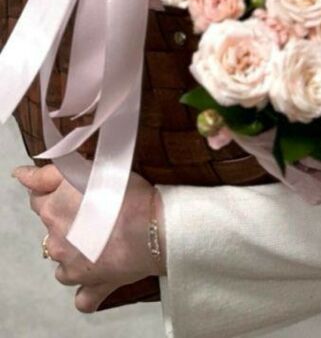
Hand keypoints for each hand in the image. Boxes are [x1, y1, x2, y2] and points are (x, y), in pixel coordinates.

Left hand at [12, 162, 165, 312]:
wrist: (154, 227)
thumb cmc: (127, 194)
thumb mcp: (87, 168)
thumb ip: (50, 173)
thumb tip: (21, 175)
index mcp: (53, 210)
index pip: (38, 198)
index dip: (53, 190)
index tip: (68, 188)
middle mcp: (56, 240)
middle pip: (52, 228)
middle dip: (68, 219)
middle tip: (96, 206)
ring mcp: (72, 266)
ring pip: (62, 261)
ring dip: (74, 252)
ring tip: (101, 237)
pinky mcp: (92, 285)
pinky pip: (82, 297)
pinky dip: (87, 288)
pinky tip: (99, 275)